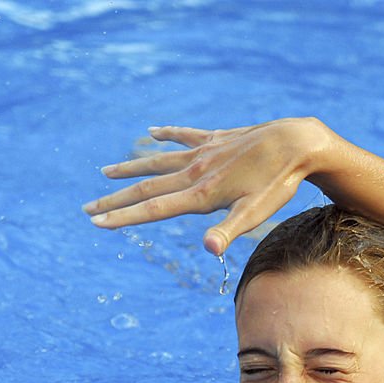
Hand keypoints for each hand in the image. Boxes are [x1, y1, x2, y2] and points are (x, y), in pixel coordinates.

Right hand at [83, 117, 332, 254]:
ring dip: (131, 168)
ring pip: (159, 161)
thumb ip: (229, 231)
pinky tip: (151, 131)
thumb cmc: (278, 183)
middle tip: (87, 208)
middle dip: (116, 199)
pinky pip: (185, 136)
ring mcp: (204, 152)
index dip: (124, 217)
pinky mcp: (216, 139)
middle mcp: (195, 171)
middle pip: (147, 187)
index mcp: (201, 193)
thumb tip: (208, 250)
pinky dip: (166, 135)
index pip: (154, 208)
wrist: (296, 142)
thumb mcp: (256, 213)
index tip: (96, 223)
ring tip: (106, 173)